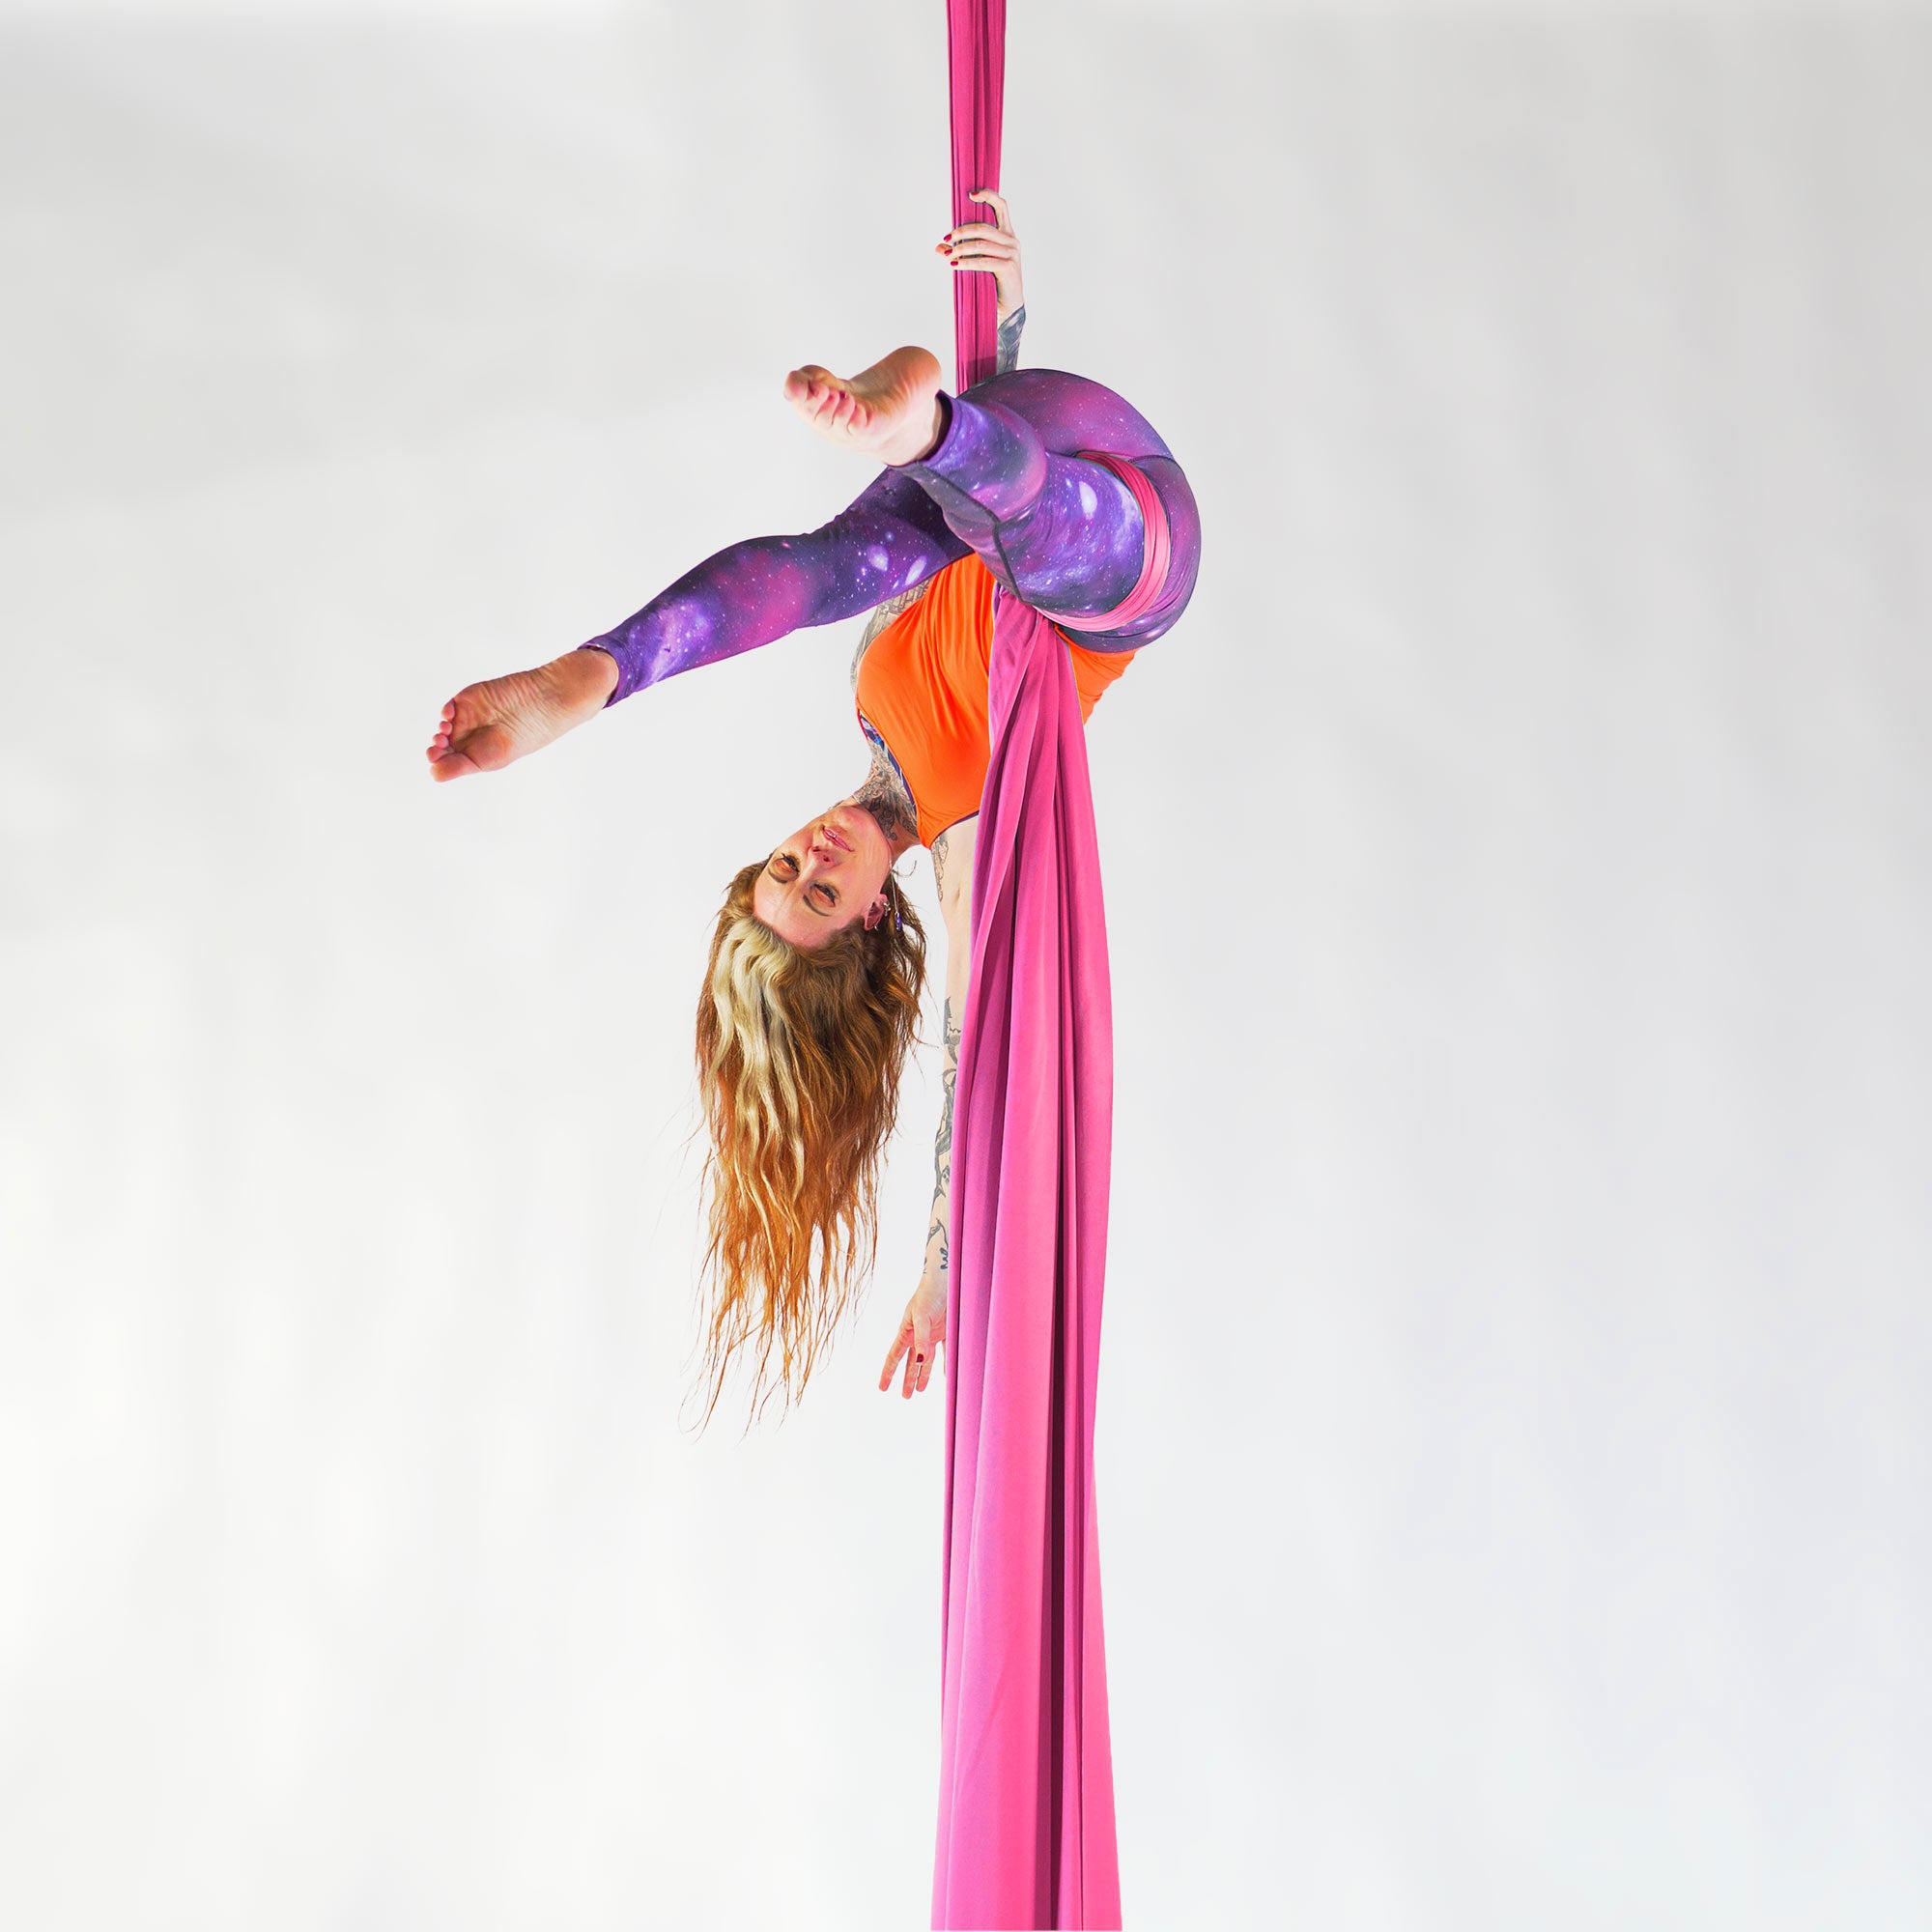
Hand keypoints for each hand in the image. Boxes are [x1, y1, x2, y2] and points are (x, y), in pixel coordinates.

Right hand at [879, 1270, 946, 1399]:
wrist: (947, 1280)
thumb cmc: (929, 1295)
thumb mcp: (921, 1317)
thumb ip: (921, 1339)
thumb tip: (920, 1361)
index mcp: (906, 1331)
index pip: (894, 1356)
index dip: (888, 1372)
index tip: (882, 1388)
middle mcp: (918, 1335)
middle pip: (910, 1362)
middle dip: (907, 1379)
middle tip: (905, 1397)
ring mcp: (932, 1333)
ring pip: (926, 1359)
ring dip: (923, 1375)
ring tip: (920, 1390)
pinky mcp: (946, 1331)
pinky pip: (945, 1351)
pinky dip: (945, 1364)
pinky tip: (945, 1375)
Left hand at [938, 189, 1023, 322]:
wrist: (1008, 311)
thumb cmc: (993, 286)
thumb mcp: (977, 264)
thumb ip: (962, 252)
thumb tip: (940, 246)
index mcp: (1008, 235)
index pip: (1001, 206)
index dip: (987, 195)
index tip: (970, 194)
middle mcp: (1012, 241)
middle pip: (983, 227)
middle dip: (961, 232)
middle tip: (947, 239)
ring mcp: (1012, 254)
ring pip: (980, 244)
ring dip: (960, 249)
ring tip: (948, 255)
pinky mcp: (1008, 267)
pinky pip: (982, 260)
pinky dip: (965, 262)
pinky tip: (954, 265)